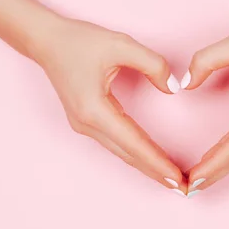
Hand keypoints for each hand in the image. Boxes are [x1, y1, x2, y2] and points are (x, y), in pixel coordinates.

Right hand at [34, 17, 185, 192]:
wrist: (45, 41)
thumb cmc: (79, 41)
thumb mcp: (121, 44)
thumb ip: (153, 64)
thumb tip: (173, 89)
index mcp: (94, 110)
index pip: (134, 143)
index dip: (158, 162)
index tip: (177, 179)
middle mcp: (87, 124)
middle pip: (128, 156)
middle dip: (156, 173)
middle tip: (183, 188)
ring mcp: (84, 126)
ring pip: (122, 153)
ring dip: (146, 166)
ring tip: (171, 178)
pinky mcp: (86, 122)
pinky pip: (116, 144)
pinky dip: (135, 154)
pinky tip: (150, 160)